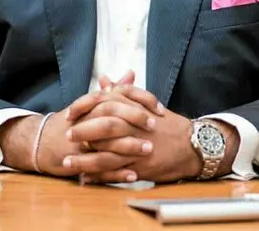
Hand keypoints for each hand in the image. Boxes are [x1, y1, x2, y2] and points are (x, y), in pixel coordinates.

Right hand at [0, 74, 159, 177]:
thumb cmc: (72, 122)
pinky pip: (98, 170)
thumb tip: (131, 74)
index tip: (159, 109)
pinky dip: (116, 173)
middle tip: (154, 127)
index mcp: (90, 106)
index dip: (139, 102)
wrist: (40, 142)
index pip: (116, 98)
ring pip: (106, 145)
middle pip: (111, 118)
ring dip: (129, 148)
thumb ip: (114, 90)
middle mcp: (84, 122)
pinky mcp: (76, 163)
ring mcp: (79, 144)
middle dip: (134, 122)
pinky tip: (133, 174)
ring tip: (149, 150)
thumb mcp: (91, 103)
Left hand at [65, 85, 199, 183]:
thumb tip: (103, 80)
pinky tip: (85, 178)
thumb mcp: (145, 104)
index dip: (84, 107)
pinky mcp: (142, 166)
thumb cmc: (167, 125)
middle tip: (66, 135)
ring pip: (107, 153)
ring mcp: (139, 147)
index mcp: (136, 108)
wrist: (192, 145)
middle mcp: (137, 126)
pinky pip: (117, 172)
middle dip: (83, 131)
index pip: (105, 102)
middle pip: (104, 126)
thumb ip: (122, 92)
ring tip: (68, 162)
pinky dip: (99, 176)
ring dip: (85, 159)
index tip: (69, 113)